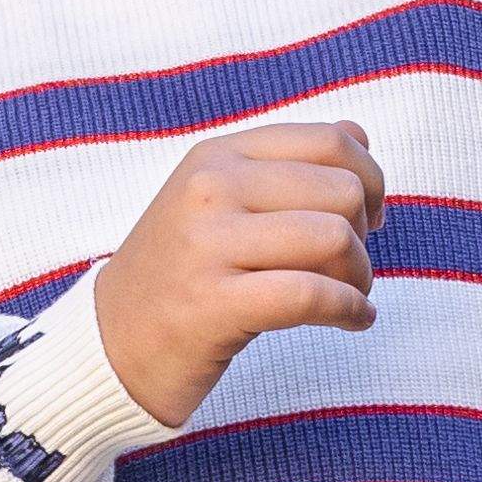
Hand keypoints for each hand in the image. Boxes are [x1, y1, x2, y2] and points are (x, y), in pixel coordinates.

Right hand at [85, 123, 381, 427]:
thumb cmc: (182, 276)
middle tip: (350, 270)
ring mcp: (208, 244)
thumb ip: (285, 165)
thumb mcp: (219, 202)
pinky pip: (313, 295)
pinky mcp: (213, 303)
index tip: (367, 219)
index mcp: (217, 155)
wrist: (110, 345)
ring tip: (349, 298)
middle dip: (365, 235)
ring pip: (335, 238)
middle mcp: (210, 188)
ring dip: (360, 276)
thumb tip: (359, 135)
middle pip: (342, 190)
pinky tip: (353, 321)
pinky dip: (351, 310)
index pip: (331, 139)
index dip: (371, 179)